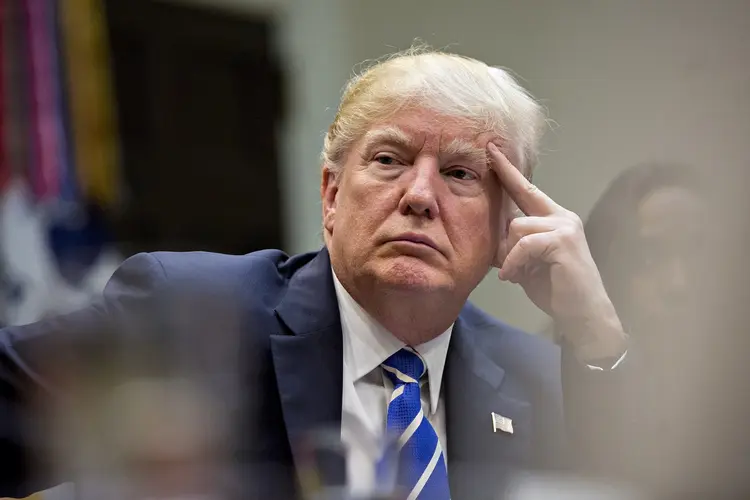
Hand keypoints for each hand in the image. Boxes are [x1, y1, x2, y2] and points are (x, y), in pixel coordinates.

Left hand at [487, 143, 626, 360]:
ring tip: (519, 274)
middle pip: (517, 208)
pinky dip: (515, 262)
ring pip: (517, 227)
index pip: (527, 189)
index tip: (491, 149)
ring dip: (511, 255)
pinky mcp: (563, 240)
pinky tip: (515, 277)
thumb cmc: (555, 289)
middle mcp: (562, 216)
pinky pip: (524, 243)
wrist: (582, 314)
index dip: (508, 170)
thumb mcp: (527, 262)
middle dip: (506, 237)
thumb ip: (513, 242)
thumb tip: (490, 233)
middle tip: (511, 261)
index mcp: (554, 218)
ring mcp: (565, 226)